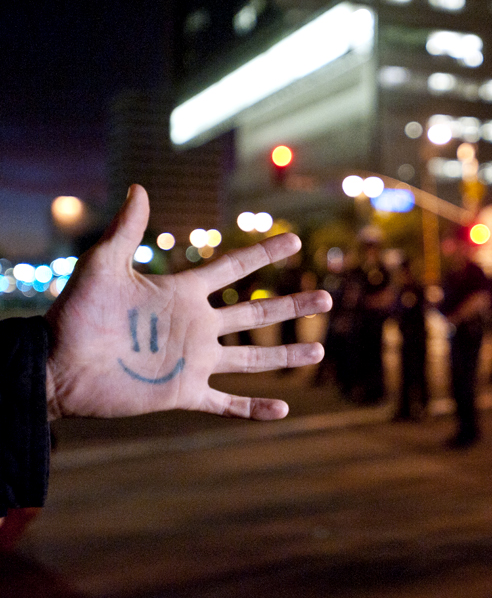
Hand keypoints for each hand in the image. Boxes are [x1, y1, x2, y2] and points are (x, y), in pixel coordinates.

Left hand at [44, 185, 331, 420]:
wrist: (58, 366)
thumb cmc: (76, 314)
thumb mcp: (102, 265)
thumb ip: (126, 230)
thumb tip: (140, 187)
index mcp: (183, 294)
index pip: (233, 268)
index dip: (264, 252)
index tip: (294, 240)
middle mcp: (197, 326)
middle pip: (256, 313)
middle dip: (292, 306)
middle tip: (326, 299)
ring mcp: (194, 361)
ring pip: (252, 359)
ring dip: (285, 355)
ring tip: (318, 352)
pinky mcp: (184, 392)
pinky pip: (226, 403)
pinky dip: (253, 409)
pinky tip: (283, 410)